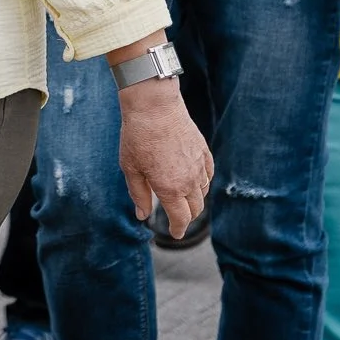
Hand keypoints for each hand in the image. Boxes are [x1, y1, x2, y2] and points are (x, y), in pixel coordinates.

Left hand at [119, 78, 213, 238]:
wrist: (154, 106)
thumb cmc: (138, 136)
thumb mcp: (130, 168)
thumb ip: (138, 194)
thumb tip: (142, 215)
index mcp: (170, 188)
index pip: (181, 219)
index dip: (178, 229)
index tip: (175, 234)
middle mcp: (189, 180)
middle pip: (195, 209)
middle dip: (186, 217)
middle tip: (177, 218)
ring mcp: (199, 165)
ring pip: (203, 192)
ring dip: (194, 200)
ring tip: (182, 199)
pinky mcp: (204, 151)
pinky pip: (208, 174)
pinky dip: (202, 182)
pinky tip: (194, 181)